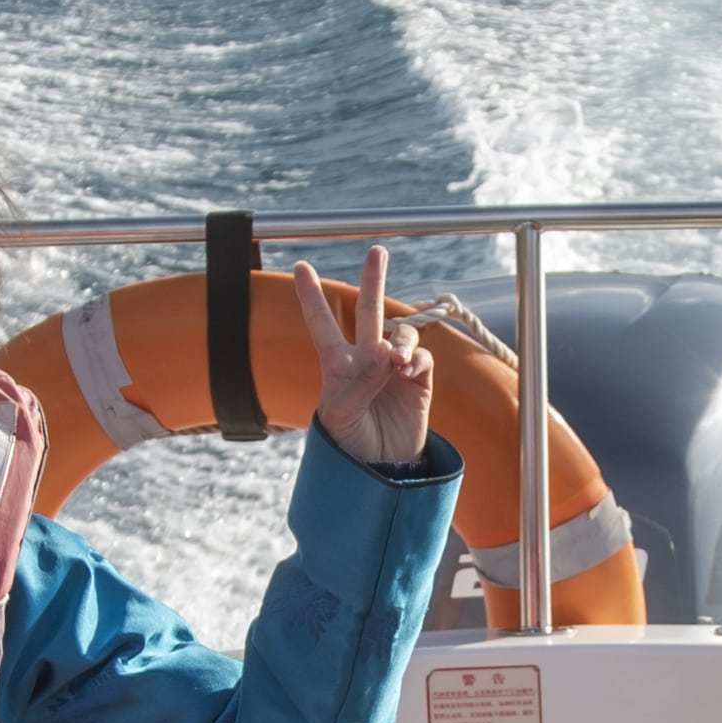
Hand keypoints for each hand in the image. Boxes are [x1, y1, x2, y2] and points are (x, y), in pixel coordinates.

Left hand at [303, 247, 439, 472]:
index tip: (300, 267)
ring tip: (395, 361)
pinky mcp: (419, 382)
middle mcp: (366, 360)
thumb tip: (386, 353)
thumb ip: (358, 383)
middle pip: (369, 311)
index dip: (311, 296)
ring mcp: (394, 369)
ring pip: (400, 332)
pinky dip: (416, 359)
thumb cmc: (349, 447)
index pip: (321, 324)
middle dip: (373, 280)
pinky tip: (406, 372)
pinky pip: (422, 357)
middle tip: (377, 250)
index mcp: (337, 366)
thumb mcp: (339, 415)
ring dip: (400, 339)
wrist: (380, 472)